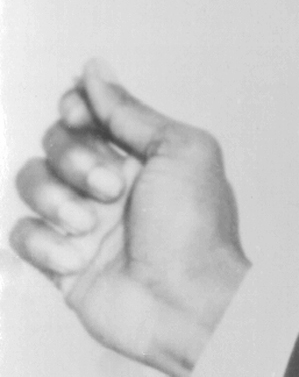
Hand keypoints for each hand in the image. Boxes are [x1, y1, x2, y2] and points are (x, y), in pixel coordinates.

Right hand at [10, 63, 248, 376]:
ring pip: (30, 182)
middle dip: (73, 158)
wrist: (190, 306)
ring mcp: (83, 223)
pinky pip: (22, 234)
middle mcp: (110, 186)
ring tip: (91, 225)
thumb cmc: (198, 232)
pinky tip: (76, 261)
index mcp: (142, 158)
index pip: (86, 114)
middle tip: (111, 189)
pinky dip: (44, 243)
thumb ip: (132, 112)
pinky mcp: (61, 261)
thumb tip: (95, 70)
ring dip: (55, 199)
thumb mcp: (182, 153)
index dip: (76, 110)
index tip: (84, 118)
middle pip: (55, 142)